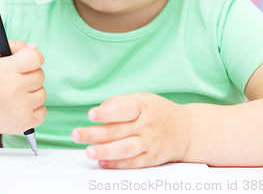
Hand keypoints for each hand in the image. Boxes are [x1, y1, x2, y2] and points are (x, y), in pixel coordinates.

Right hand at [0, 40, 46, 135]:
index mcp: (6, 69)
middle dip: (31, 75)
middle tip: (17, 79)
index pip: (36, 58)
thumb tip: (35, 48)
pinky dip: (34, 109)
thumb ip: (14, 46)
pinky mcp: (23, 123)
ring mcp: (19, 108)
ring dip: (32, 92)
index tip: (30, 61)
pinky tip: (19, 107)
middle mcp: (13, 88)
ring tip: (16, 94)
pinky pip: (42, 112)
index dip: (36, 57)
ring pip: (42, 93)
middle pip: (40, 75)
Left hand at [71, 92, 190, 168]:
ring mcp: (150, 143)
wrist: (187, 130)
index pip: (123, 109)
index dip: (107, 112)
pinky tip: (102, 161)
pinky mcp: (152, 159)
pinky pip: (132, 163)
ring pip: (125, 149)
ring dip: (105, 151)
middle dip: (95, 133)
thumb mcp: (143, 99)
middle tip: (76, 135)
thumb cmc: (158, 111)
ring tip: (88, 151)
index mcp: (143, 106)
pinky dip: (117, 164)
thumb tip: (99, 110)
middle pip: (118, 130)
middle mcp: (147, 125)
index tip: (91, 114)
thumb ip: (120, 102)